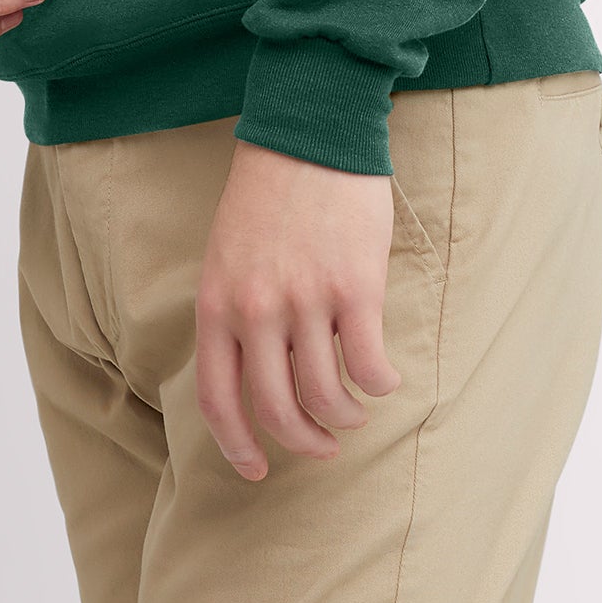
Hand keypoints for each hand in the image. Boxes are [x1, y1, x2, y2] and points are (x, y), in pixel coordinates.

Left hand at [194, 137, 404, 479]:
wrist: (310, 132)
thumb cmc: (268, 191)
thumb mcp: (226, 254)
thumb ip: (235, 311)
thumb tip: (259, 373)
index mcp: (217, 302)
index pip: (219, 399)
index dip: (238, 446)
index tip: (256, 470)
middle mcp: (256, 310)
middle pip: (278, 409)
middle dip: (303, 441)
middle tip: (323, 446)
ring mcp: (306, 300)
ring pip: (326, 396)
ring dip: (345, 417)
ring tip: (355, 409)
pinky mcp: (355, 288)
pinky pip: (369, 365)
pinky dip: (380, 384)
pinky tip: (384, 378)